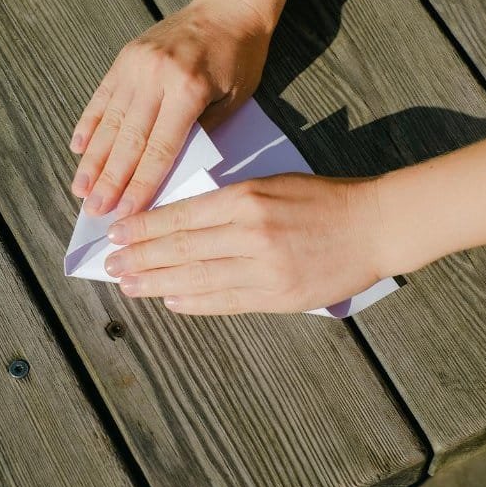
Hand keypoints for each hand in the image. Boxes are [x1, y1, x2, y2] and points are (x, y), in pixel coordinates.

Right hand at [70, 0, 271, 216]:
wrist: (230, 5)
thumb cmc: (239, 57)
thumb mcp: (234, 100)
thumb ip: (200, 133)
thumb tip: (166, 174)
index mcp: (188, 89)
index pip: (159, 149)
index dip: (140, 185)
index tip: (125, 214)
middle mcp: (156, 76)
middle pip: (128, 140)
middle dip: (109, 180)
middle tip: (93, 211)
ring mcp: (136, 63)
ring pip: (109, 121)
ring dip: (93, 160)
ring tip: (80, 190)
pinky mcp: (125, 56)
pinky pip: (102, 96)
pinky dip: (89, 124)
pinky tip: (77, 149)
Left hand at [102, 174, 396, 314]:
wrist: (375, 226)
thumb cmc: (323, 199)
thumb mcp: (270, 184)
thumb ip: (227, 203)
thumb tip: (178, 222)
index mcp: (247, 198)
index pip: (181, 216)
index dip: (144, 229)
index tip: (116, 234)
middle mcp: (251, 233)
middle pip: (181, 249)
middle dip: (140, 258)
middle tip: (110, 265)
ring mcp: (266, 268)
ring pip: (197, 278)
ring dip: (157, 283)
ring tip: (129, 285)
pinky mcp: (280, 296)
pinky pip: (226, 301)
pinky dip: (195, 302)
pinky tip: (171, 300)